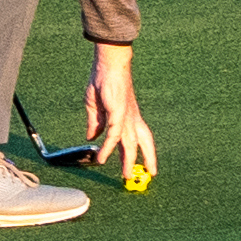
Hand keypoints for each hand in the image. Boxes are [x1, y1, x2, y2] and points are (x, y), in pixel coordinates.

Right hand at [82, 43, 157, 190]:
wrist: (108, 64)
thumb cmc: (104, 81)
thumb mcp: (95, 106)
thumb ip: (95, 123)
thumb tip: (92, 138)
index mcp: (128, 116)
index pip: (138, 136)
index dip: (142, 150)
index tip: (141, 163)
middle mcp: (131, 117)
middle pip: (143, 141)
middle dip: (147, 158)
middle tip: (148, 175)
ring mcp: (126, 115)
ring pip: (131, 142)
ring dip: (128, 160)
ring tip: (126, 176)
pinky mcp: (118, 113)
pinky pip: (114, 135)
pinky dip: (108, 147)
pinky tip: (101, 158)